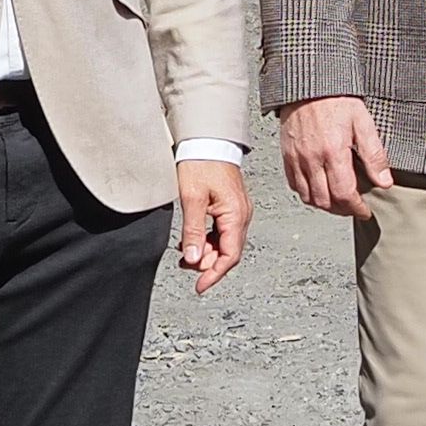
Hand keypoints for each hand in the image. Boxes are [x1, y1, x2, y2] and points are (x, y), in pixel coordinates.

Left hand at [173, 160, 252, 290]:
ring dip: (205, 252)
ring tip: (184, 252)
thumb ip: (193, 231)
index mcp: (236, 214)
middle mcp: (241, 215)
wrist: (207, 139)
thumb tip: (193, 259)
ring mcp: (238, 210)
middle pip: (228, 252)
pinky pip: (222, 232)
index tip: (199, 286)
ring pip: (224, 243)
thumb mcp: (191, 198)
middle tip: (184, 263)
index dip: (214, 274)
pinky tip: (192, 239)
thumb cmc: (201, 163)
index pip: (229, 256)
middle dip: (206, 263)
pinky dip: (207, 240)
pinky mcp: (231, 206)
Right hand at [281, 95, 392, 220]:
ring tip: (338, 201)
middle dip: (342, 210)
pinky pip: (294, 185)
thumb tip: (385, 181)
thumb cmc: (337, 98)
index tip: (365, 210)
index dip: (356, 208)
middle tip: (354, 208)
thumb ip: (374, 155)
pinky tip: (319, 188)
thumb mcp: (363, 122)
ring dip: (324, 205)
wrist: (308, 82)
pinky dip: (307, 193)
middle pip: (325, 201)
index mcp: (333, 151)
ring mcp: (297, 158)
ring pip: (308, 197)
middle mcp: (312, 158)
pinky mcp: (287, 155)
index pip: (344, 194)